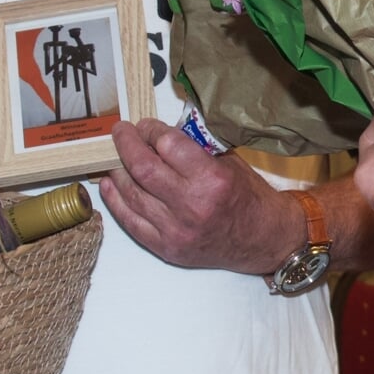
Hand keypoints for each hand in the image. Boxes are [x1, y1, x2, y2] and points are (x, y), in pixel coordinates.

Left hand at [99, 117, 297, 274]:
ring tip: (114, 157)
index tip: (146, 125)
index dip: (151, 130)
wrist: (263, 240)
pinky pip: (131, 222)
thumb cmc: (248, 199)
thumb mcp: (229, 163)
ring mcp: (176, 230)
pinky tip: (110, 184)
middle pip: (143, 168)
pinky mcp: (166, 248)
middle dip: (126, 144)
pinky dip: (116, 201)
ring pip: (131, 194)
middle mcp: (192, 205)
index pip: (167, 145)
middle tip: (121, 132)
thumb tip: (158, 134)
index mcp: (212, 180)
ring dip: (117, 171)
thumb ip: (194, 149)